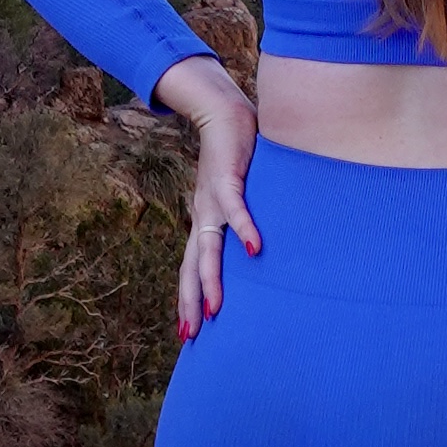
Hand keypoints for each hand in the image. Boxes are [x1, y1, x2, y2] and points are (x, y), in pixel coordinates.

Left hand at [154, 52, 261, 341]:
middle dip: (190, 302)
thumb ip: (243, 219)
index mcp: (204, 221)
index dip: (189, 298)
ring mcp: (212, 199)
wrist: (222, 111)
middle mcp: (203, 215)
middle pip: (193, 266)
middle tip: (189, 336)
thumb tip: (259, 249)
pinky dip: (244, 229)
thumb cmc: (235, 155)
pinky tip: (253, 249)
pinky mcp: (228, 178)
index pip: (192, 267)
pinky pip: (236, 209)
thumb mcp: (236, 195)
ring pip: (208, 247)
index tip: (188, 332)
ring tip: (214, 308)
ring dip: (210, 279)